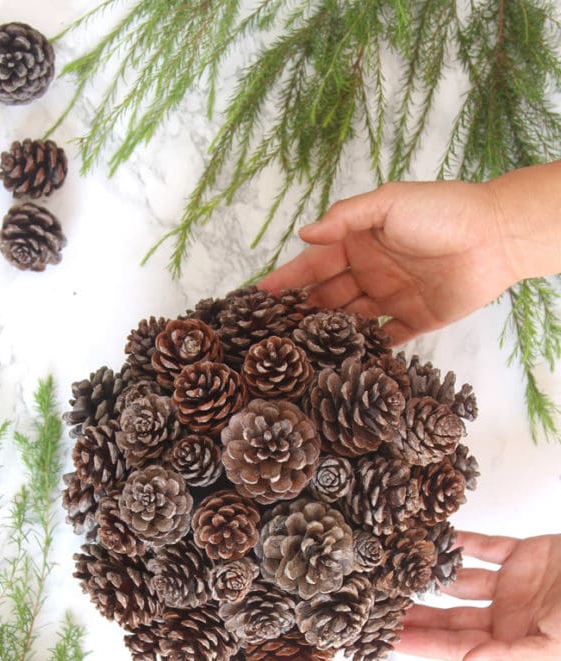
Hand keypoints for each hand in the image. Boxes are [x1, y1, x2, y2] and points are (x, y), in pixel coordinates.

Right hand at [258, 180, 518, 344]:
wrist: (494, 236)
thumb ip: (346, 217)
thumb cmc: (442, 211)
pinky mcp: (414, 321)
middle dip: (300, 312)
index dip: (286, 280)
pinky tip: (340, 363)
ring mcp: (390, 298)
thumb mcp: (389, 203)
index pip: (314, 264)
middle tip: (271, 334)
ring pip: (348, 321)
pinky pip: (383, 340)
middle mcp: (370, 271)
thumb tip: (303, 234)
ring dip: (326, 334)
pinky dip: (364, 351)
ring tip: (298, 352)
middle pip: (326, 296)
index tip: (258, 298)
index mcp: (359, 242)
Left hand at [396, 531, 560, 660]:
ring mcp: (514, 585)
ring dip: (434, 577)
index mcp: (512, 642)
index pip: (456, 645)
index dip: (422, 642)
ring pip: (463, 581)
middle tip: (381, 607)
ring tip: (401, 571)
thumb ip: (511, 656)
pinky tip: (439, 540)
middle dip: (418, 614)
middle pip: (451, 617)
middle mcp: (507, 616)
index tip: (389, 638)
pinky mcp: (526, 555)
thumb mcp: (554, 648)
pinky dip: (464, 542)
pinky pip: (487, 547)